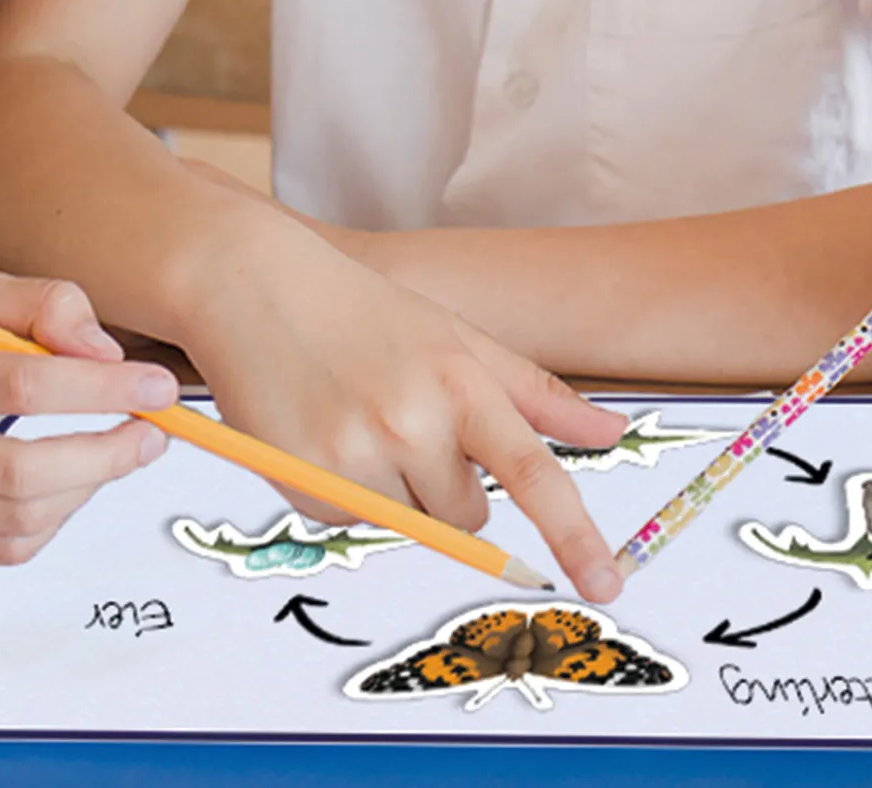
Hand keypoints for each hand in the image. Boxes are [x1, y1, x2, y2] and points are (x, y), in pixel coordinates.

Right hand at [0, 271, 181, 562]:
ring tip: (120, 450)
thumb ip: (48, 304)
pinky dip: (57, 519)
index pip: (24, 386)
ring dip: (90, 486)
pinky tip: (72, 481)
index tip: (157, 386)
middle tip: (156, 432)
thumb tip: (107, 353)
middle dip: (107, 455)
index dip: (102, 388)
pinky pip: (8, 548)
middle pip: (23, 471)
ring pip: (22, 518)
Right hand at [183, 210, 630, 601]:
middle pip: (468, 516)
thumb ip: (537, 395)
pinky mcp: (305, 486)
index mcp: (461, 382)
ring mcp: (356, 458)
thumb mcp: (460, 339)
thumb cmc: (369, 312)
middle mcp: (411, 424)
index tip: (605, 585)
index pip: (532, 473)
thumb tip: (613, 433)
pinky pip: (353, 523)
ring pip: (412, 524)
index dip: (573, 535)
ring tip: (362, 417)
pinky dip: (347, 492)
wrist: (258, 287)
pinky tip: (324, 432)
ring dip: (398, 490)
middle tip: (408, 420)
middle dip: (450, 484)